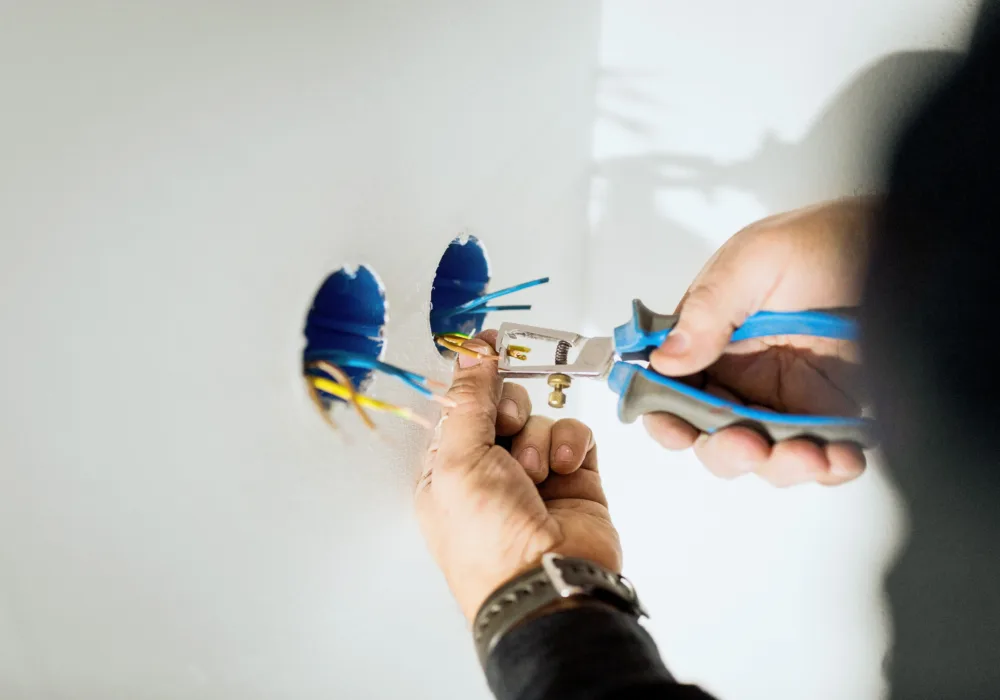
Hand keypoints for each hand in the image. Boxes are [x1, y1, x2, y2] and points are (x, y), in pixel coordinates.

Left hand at [415, 332, 620, 620]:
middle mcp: (490, 469)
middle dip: (508, 410)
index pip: (459, 406)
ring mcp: (536, 474)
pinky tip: (565, 469)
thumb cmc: (487, 537)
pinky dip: (572, 444)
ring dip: (539, 438)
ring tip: (537, 472)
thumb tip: (472, 348)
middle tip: (506, 428)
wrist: (547, 584)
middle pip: (502, 405)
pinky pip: (575, 433)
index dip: (473, 377)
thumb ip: (469, 398)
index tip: (488, 345)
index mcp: (448, 467)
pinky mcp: (576, 478)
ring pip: (541, 418)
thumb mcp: (459, 459)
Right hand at [645, 197, 876, 486]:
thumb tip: (666, 357)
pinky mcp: (833, 411)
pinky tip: (841, 457)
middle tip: (747, 445)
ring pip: (765, 455)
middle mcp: (743, 371)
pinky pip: (823, 454)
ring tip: (808, 454)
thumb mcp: (756, 259)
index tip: (679, 431)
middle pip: (712, 434)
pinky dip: (830, 466)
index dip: (665, 416)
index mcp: (711, 335)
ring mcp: (788, 395)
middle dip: (725, 451)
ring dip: (780, 467)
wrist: (909, 243)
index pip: (670, 388)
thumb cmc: (829, 238)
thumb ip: (708, 309)